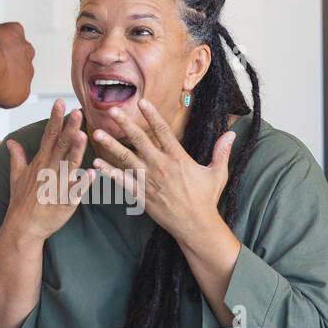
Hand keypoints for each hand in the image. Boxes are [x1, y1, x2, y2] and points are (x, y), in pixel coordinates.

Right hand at [3, 99, 94, 241]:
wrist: (23, 228)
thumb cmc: (21, 202)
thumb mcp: (16, 176)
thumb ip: (17, 157)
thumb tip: (11, 141)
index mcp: (40, 163)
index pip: (48, 136)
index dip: (54, 119)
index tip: (59, 102)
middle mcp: (48, 171)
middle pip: (60, 146)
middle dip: (69, 129)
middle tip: (77, 112)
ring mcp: (57, 186)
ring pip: (69, 165)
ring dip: (76, 151)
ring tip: (83, 135)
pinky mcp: (65, 202)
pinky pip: (75, 191)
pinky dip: (83, 183)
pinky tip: (92, 173)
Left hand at [91, 98, 234, 241]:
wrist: (195, 225)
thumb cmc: (206, 199)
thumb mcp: (217, 173)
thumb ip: (221, 151)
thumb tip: (232, 133)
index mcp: (178, 158)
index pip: (163, 131)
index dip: (152, 115)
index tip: (142, 102)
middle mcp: (161, 167)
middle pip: (140, 141)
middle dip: (125, 124)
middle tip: (113, 110)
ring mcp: (149, 181)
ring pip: (126, 159)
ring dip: (111, 145)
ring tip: (96, 133)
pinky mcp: (141, 195)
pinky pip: (122, 182)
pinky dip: (109, 173)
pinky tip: (95, 164)